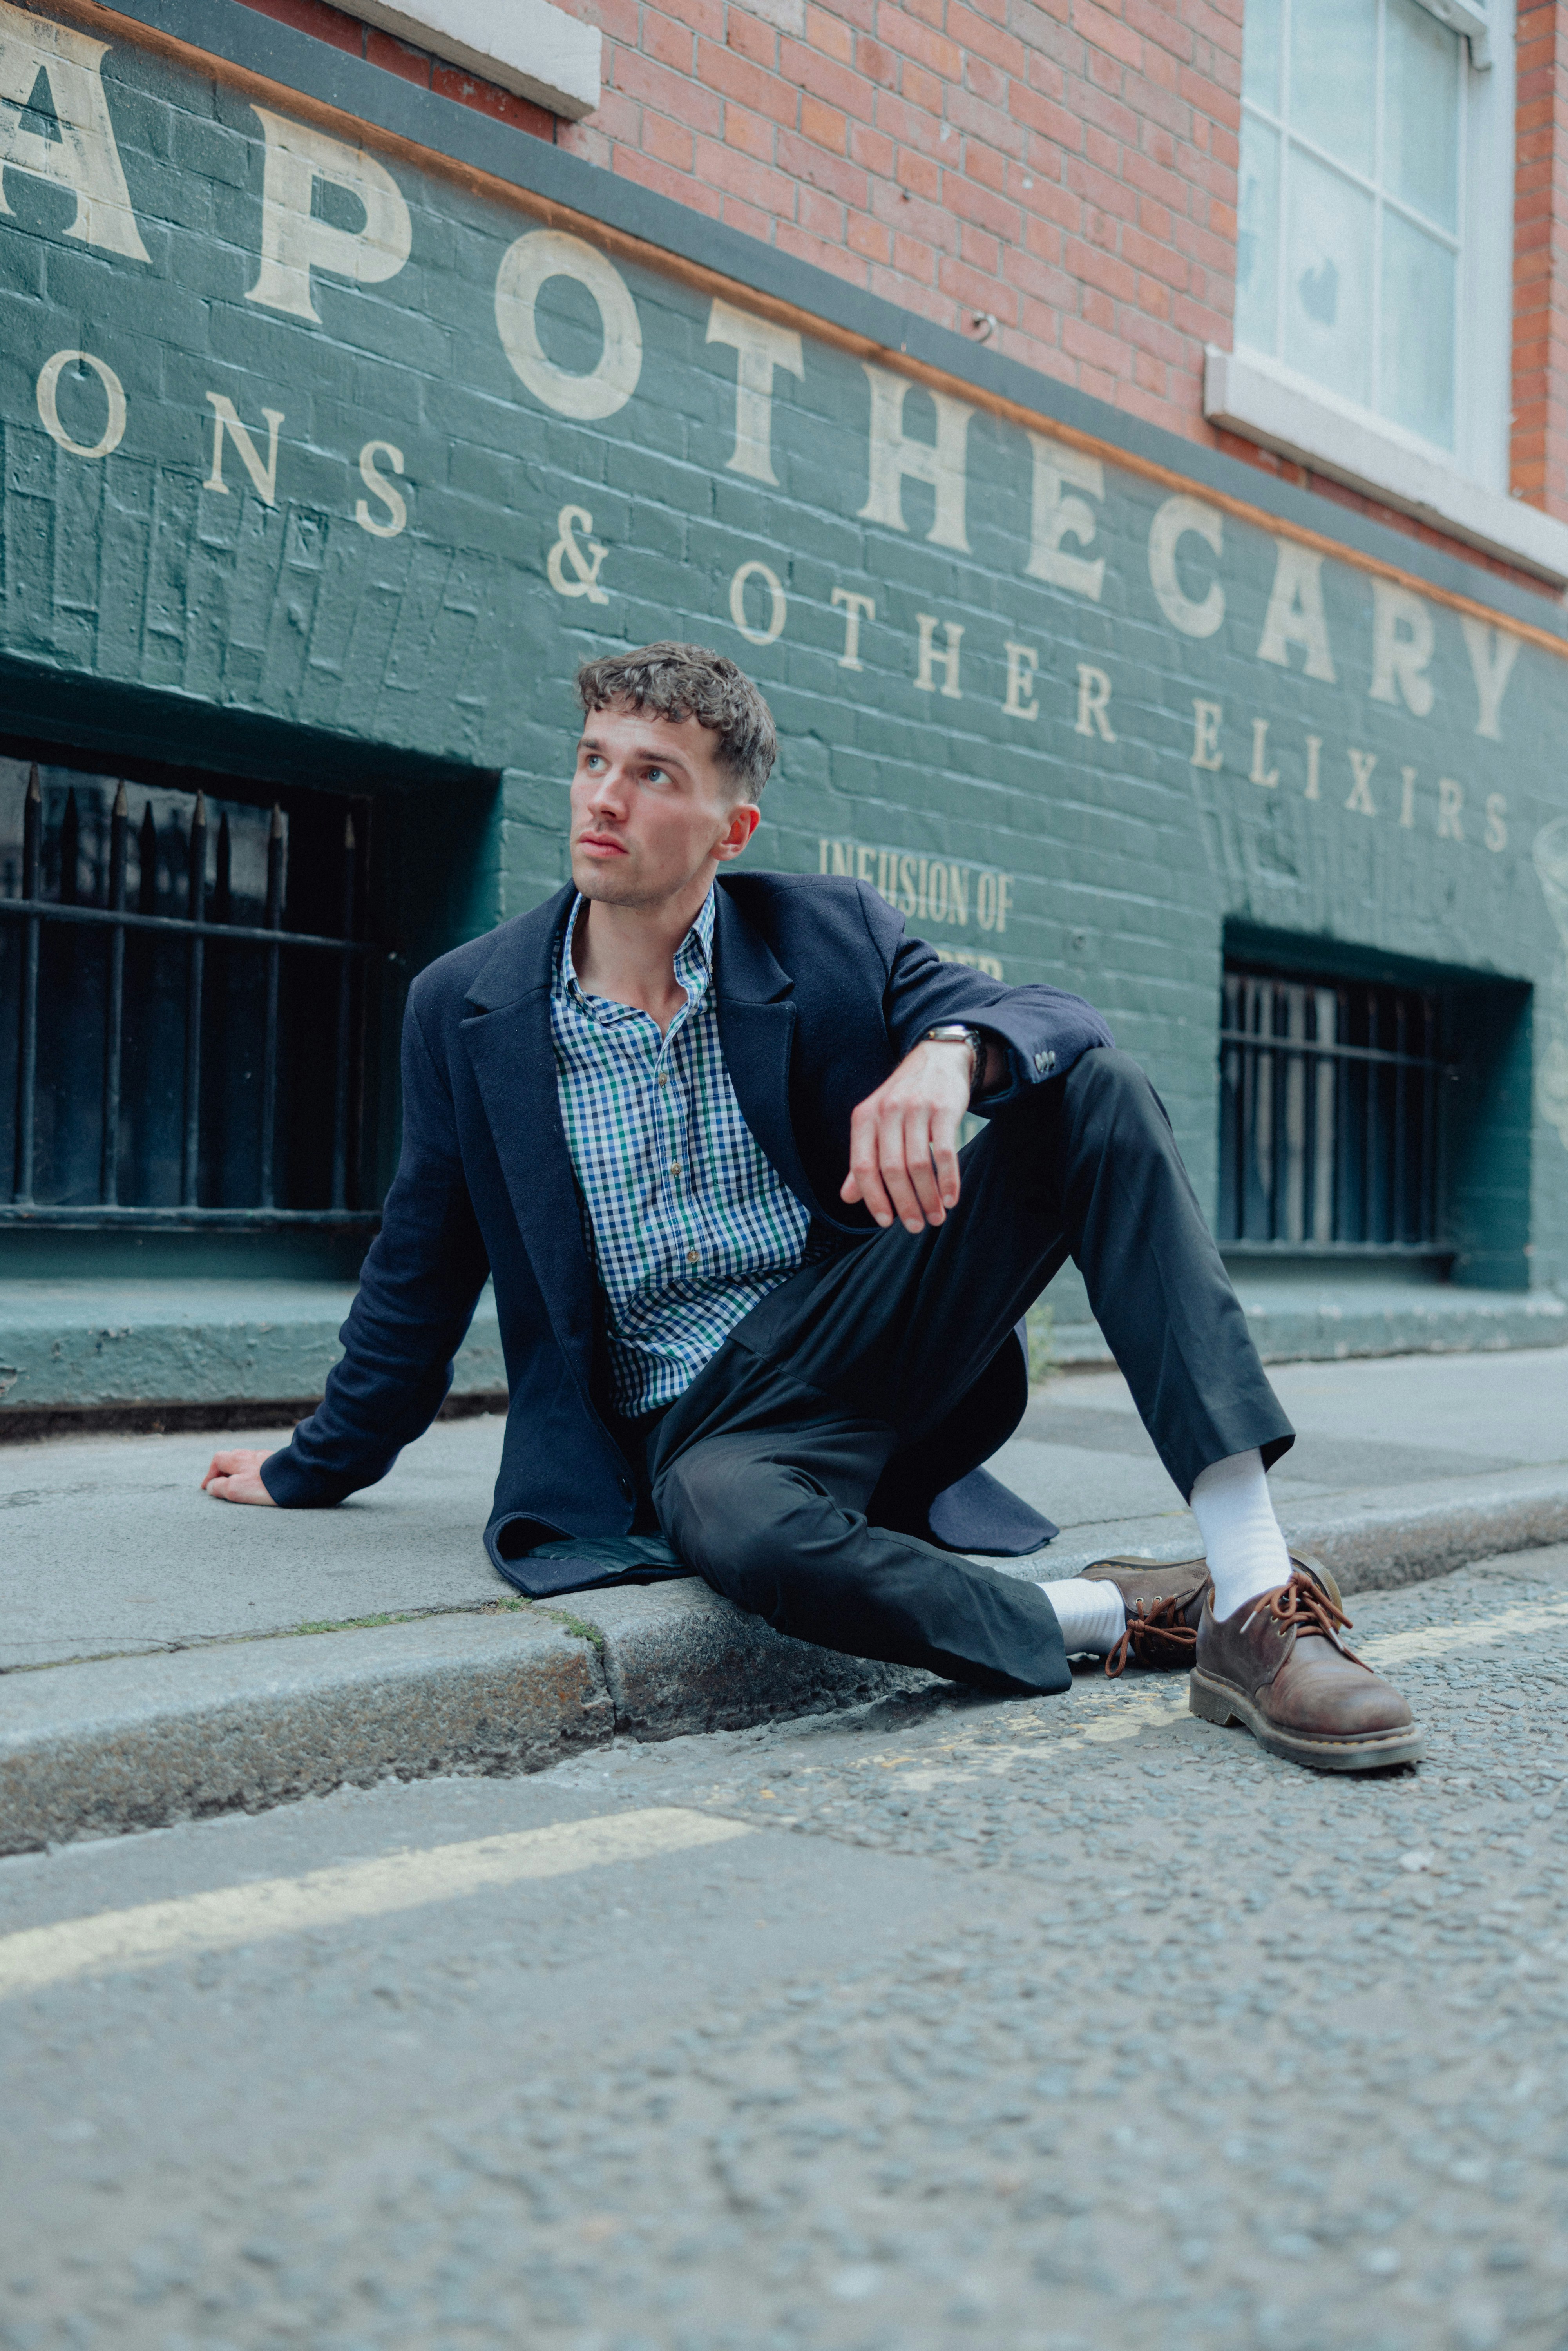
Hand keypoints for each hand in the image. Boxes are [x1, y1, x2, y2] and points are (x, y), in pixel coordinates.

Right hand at [201, 1448, 277, 1505]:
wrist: (297, 1478)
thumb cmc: (265, 1485)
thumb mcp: (235, 1489)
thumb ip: (220, 1487)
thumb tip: (212, 1486)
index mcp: (237, 1459)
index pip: (217, 1460)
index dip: (210, 1473)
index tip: (208, 1486)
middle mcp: (251, 1454)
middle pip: (232, 1459)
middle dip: (225, 1471)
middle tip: (223, 1484)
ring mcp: (266, 1457)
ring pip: (247, 1462)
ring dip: (240, 1472)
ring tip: (241, 1485)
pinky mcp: (278, 1463)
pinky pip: (261, 1467)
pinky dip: (254, 1473)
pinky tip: (260, 1483)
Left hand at [841, 1037, 971, 1232]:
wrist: (937, 1058)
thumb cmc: (904, 1100)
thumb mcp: (876, 1123)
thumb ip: (863, 1159)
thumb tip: (848, 1198)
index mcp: (864, 1118)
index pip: (862, 1166)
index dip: (872, 1198)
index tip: (886, 1222)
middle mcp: (887, 1111)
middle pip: (891, 1170)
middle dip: (905, 1204)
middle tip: (917, 1226)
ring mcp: (916, 1109)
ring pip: (918, 1165)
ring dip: (928, 1197)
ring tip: (936, 1217)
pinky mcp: (944, 1108)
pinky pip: (945, 1152)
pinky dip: (949, 1180)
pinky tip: (951, 1198)